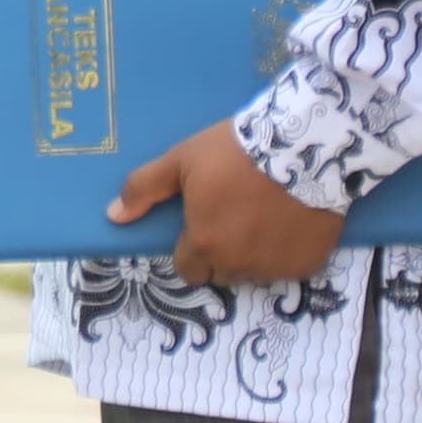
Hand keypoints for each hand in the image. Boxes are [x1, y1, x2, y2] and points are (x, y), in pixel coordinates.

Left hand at [112, 119, 345, 288]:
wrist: (301, 147)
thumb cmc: (232, 152)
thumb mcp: (180, 161)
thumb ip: (144, 189)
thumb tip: (113, 216)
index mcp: (204, 244)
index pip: (188, 270)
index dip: (191, 251)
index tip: (202, 227)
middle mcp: (239, 264)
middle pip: (221, 274)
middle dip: (220, 256)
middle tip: (231, 220)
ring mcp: (276, 268)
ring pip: (255, 274)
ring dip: (253, 256)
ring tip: (260, 219)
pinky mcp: (308, 264)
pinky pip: (288, 269)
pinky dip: (284, 253)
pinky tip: (286, 222)